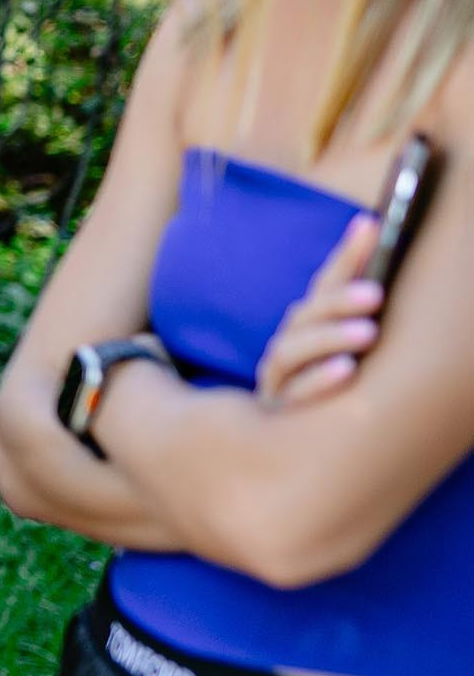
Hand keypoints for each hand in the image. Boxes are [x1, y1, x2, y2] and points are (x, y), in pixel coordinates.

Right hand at [257, 215, 383, 406]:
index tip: (371, 225)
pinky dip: (319, 381)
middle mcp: (288, 347)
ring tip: (367, 332)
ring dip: (330, 338)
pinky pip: (295, 393)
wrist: (284, 450)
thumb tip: (397, 262)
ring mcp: (278, 379)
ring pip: (294, 351)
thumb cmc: (328, 391)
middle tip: (375, 293)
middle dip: (339, 301)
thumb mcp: (346, 351)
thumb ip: (362, 314)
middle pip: (307, 316)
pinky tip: (346, 372)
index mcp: (307, 326)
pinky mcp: (277, 411)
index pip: (326, 283)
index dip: (348, 255)